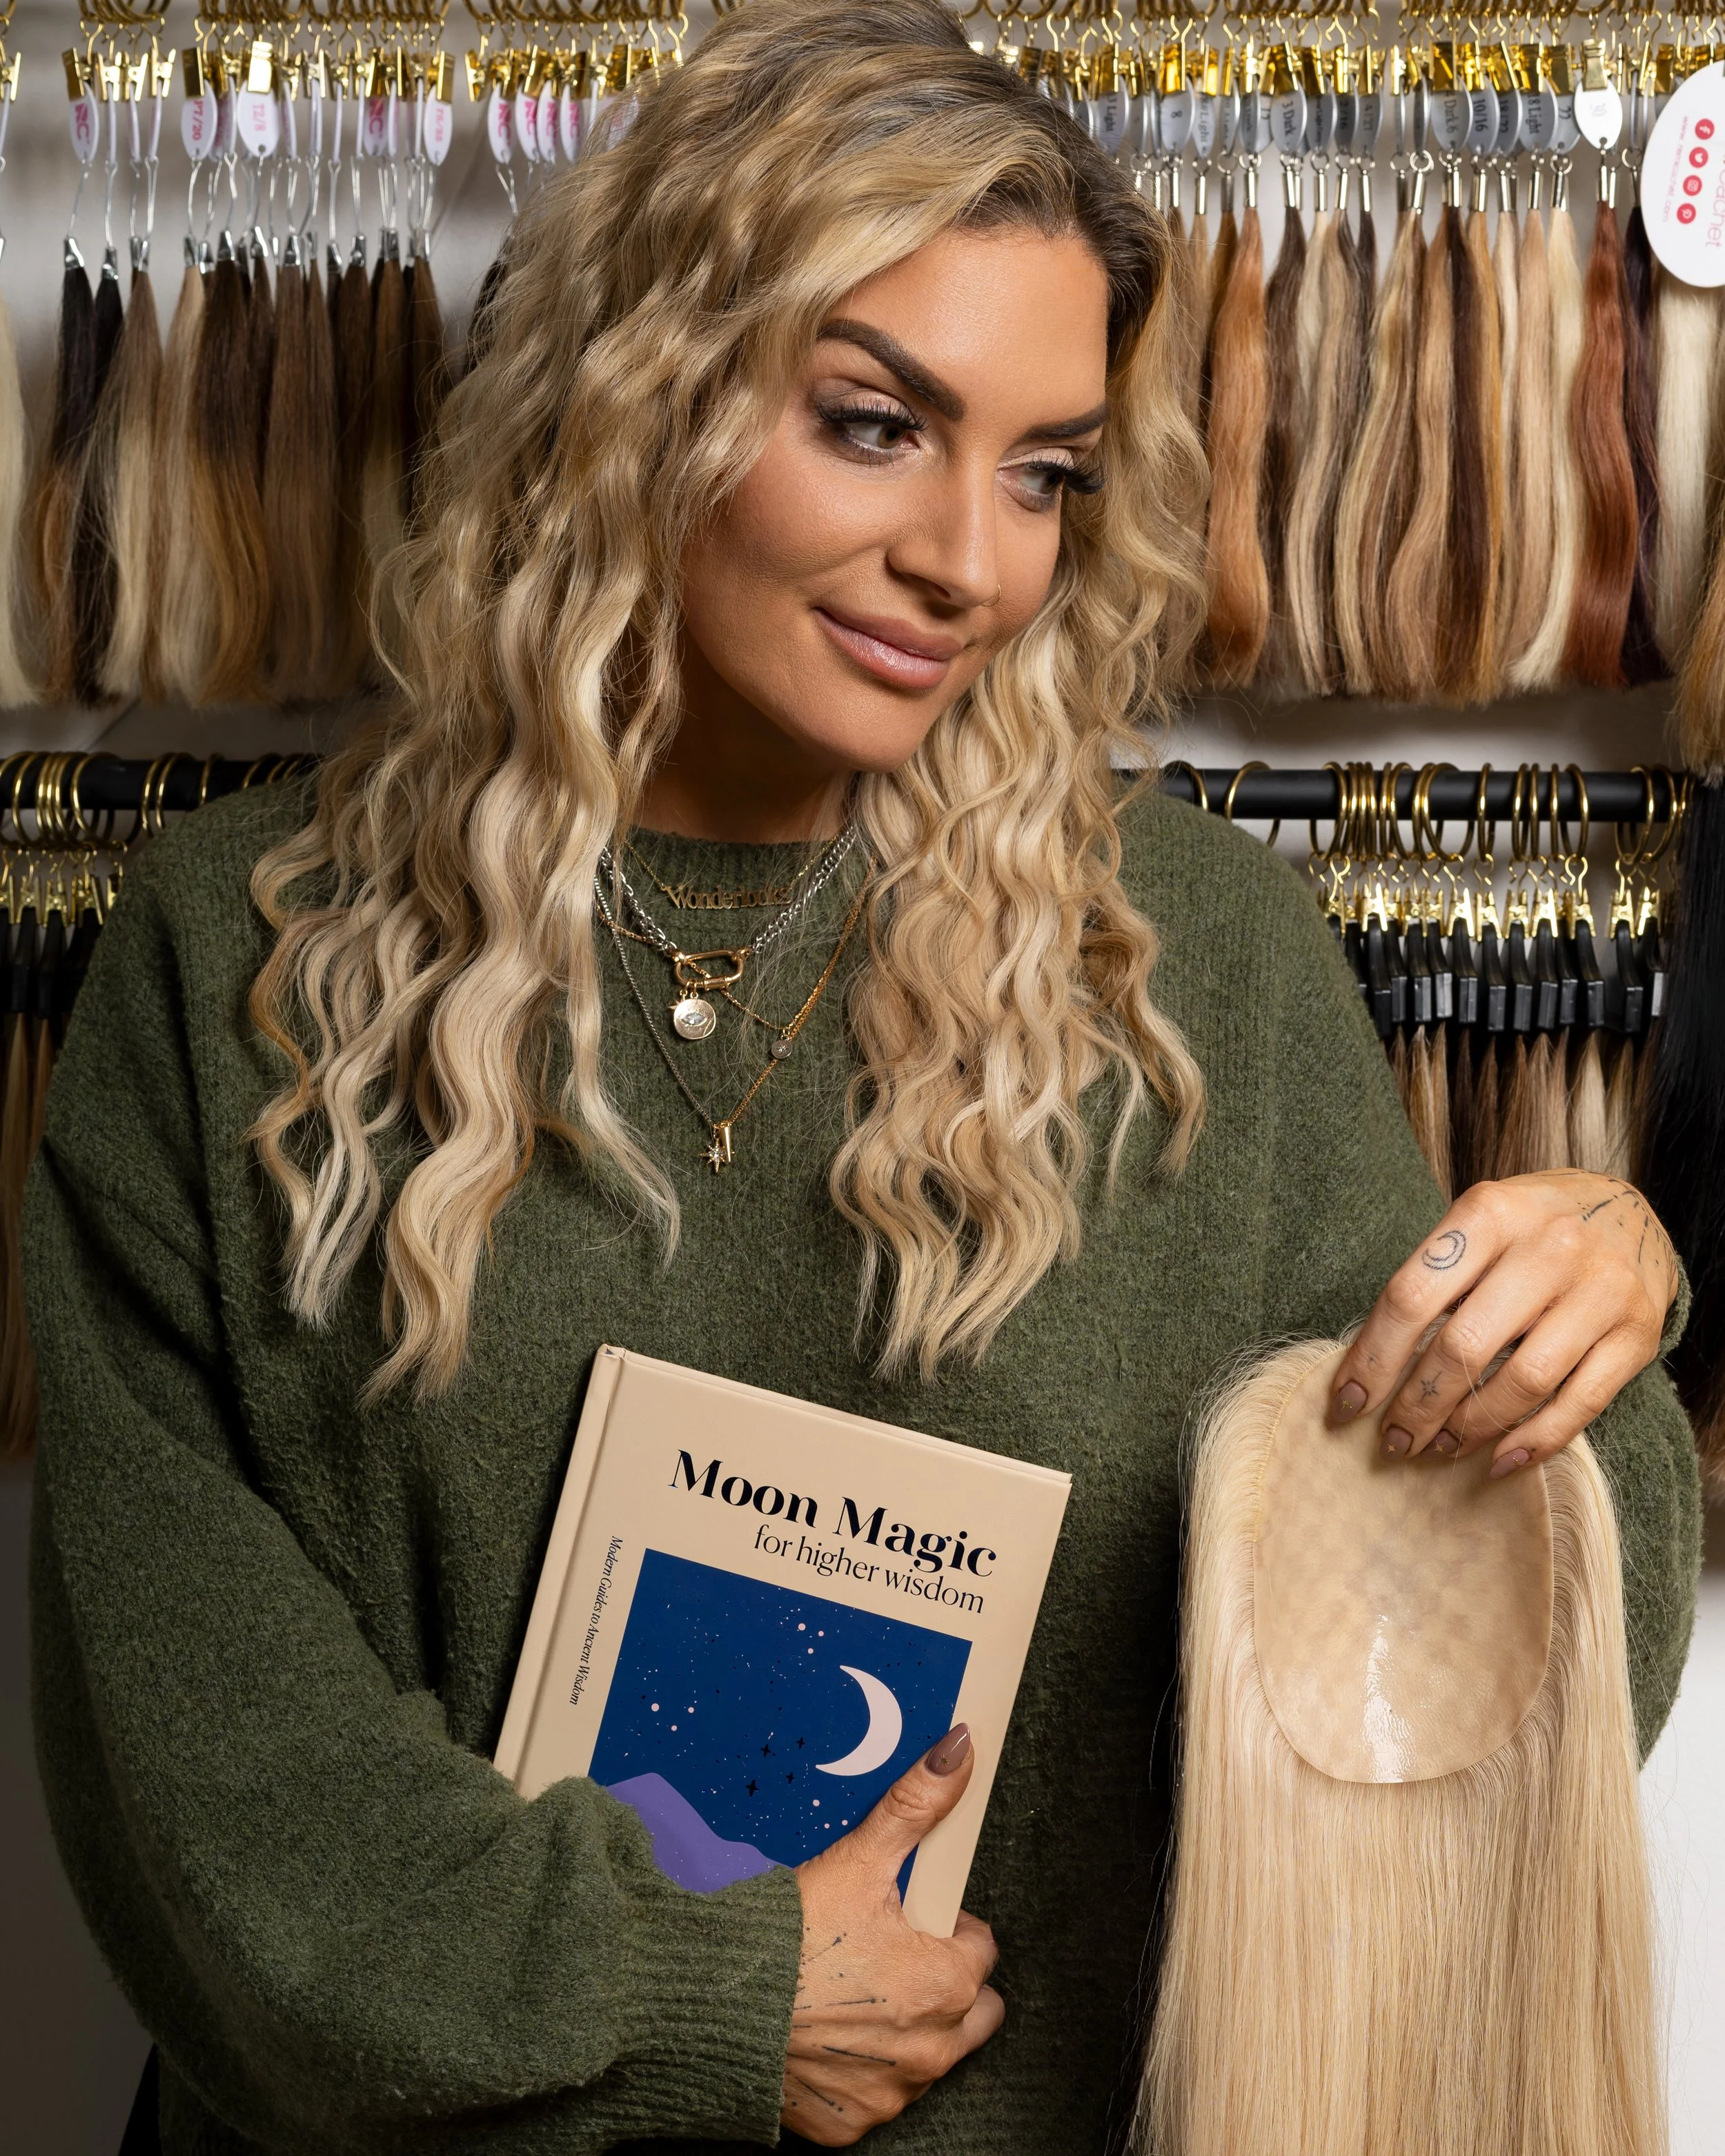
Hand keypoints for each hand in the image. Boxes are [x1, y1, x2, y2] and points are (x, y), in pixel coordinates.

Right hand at [780, 1724, 1003, 2145]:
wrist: (711, 2005)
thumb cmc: (787, 1938)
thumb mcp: (859, 1858)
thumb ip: (917, 1805)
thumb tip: (959, 1752)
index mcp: (946, 1985)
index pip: (979, 1949)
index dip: (943, 1925)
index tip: (907, 1916)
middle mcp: (931, 2050)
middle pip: (970, 2011)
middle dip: (942, 1983)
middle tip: (887, 1955)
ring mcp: (890, 2094)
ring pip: (927, 2056)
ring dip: (905, 2029)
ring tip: (850, 1990)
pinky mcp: (849, 2124)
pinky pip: (874, 2096)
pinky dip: (857, 2070)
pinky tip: (824, 2034)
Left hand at [1330, 1172, 1678, 1478]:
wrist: (1633, 1213)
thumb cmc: (1530, 1229)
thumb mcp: (1478, 1225)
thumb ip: (1433, 1280)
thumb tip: (1371, 1367)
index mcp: (1491, 1211)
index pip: (1412, 1295)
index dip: (1373, 1357)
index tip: (1347, 1402)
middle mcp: (1550, 1246)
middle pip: (1464, 1345)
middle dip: (1419, 1405)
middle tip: (1395, 1439)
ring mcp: (1602, 1290)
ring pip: (1524, 1381)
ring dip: (1472, 1427)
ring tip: (1441, 1446)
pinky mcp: (1639, 1333)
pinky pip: (1581, 1403)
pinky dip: (1535, 1440)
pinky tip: (1500, 1459)